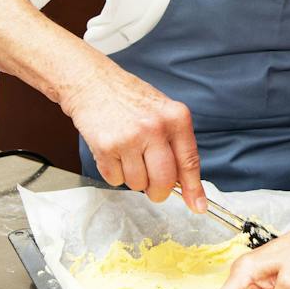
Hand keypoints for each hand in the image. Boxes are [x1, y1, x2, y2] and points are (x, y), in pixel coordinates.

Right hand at [59, 61, 203, 210]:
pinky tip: (113, 152)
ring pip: (138, 184)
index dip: (194, 189)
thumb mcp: (162, 113)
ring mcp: (130, 138)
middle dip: (158, 191)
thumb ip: (176, 145)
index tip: (198, 206)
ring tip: (127, 153)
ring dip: (133, 177)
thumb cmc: (128, 98)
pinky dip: (114, 173)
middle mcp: (154, 127)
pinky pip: (115, 180)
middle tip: (153, 187)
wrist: (91, 82)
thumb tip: (187, 186)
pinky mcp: (106, 147)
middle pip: (164, 181)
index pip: (189, 161)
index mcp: (175, 117)